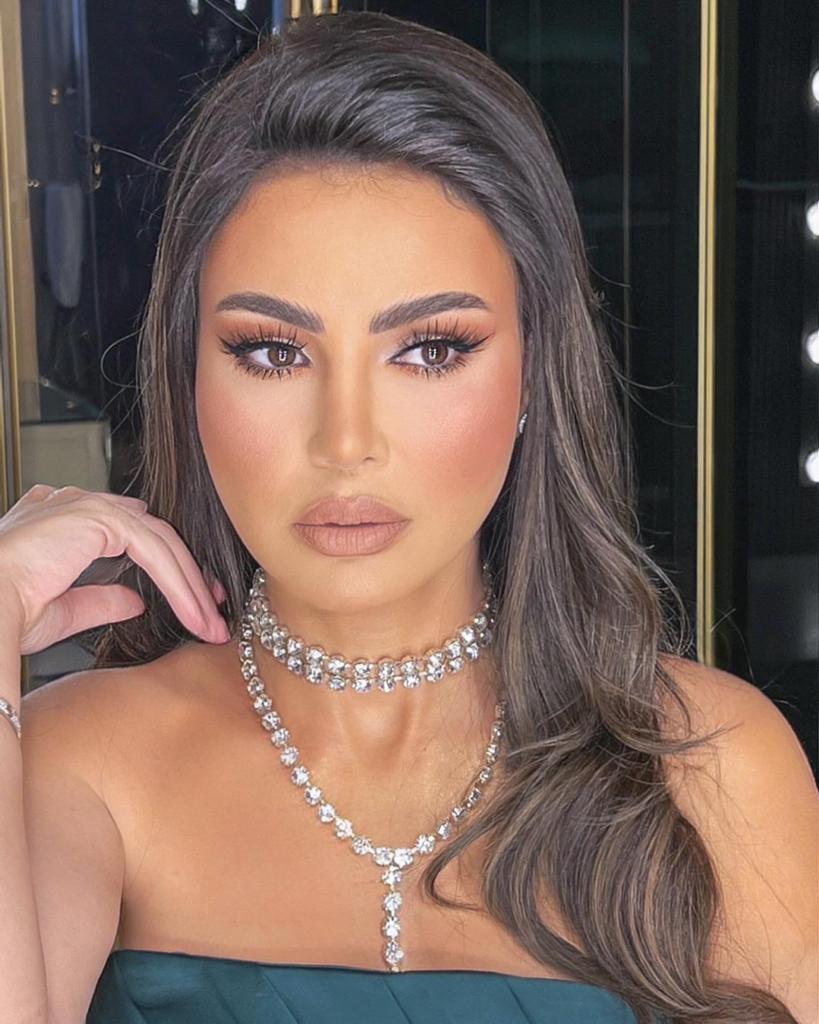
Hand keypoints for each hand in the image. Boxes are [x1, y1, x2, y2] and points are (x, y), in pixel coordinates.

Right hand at [0, 484, 229, 655]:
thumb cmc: (4, 613)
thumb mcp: (64, 611)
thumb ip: (102, 599)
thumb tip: (136, 600)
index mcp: (63, 522)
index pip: (134, 539)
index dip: (170, 570)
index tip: (196, 603)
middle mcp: (77, 505)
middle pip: (155, 538)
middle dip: (191, 578)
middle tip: (218, 614)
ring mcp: (89, 505)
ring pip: (162, 544)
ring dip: (191, 587)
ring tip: (213, 624)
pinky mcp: (100, 517)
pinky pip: (155, 552)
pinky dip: (180, 585)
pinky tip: (197, 614)